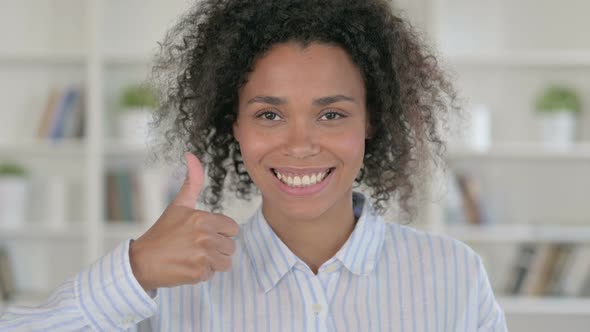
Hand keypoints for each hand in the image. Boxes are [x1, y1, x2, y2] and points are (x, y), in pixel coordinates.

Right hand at [129, 152, 239, 291]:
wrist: (141, 262)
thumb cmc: (162, 234)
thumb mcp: (178, 205)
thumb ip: (192, 181)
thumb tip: (192, 154)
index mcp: (203, 218)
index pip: (232, 228)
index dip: (220, 232)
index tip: (202, 234)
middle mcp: (205, 236)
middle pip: (230, 246)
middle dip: (217, 249)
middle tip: (195, 247)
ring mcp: (202, 256)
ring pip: (225, 262)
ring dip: (212, 263)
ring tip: (193, 257)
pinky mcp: (198, 273)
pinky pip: (213, 275)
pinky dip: (202, 274)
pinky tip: (187, 267)